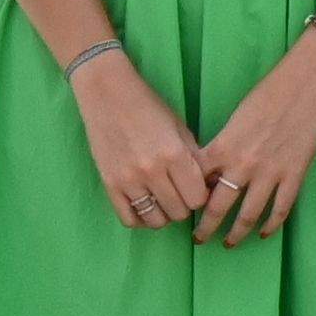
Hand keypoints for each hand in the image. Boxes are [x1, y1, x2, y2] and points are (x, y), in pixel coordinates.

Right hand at [70, 51, 217, 233]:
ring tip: (164, 201)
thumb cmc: (149, 107)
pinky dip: (141, 219)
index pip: (198, 199)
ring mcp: (128, 180)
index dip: (201, 197)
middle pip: (179, 212)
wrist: (107, 94)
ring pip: (155, 220)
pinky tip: (146, 207)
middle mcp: (151, 171)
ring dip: (164, 215)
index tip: (197, 189)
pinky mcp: (109, 184)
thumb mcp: (181, 128)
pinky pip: (128, 219)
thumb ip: (194, 158)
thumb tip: (208, 186)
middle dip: (184, 206)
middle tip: (181, 194)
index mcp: (174, 155)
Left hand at [185, 33, 315, 245]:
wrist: (308, 83)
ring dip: (236, 233)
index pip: (197, 183)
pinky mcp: (295, 174)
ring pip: (249, 214)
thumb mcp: (236, 119)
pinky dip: (272, 225)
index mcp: (224, 147)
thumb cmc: (269, 93)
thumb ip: (223, 146)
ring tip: (228, 243)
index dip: (187, 200)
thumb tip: (213, 170)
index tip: (182, 210)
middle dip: (205, 227)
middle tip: (198, 239)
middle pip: (218, 207)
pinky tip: (265, 233)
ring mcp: (271, 172)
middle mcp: (243, 165)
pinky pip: (281, 208)